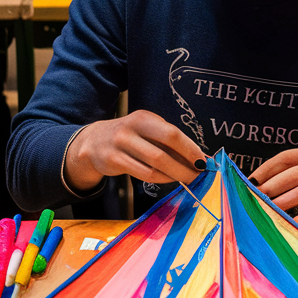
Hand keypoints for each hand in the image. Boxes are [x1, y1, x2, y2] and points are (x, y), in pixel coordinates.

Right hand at [64, 108, 205, 193]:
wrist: (93, 142)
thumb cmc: (129, 136)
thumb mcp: (147, 131)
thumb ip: (169, 141)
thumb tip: (199, 156)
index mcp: (144, 118)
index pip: (172, 133)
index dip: (190, 148)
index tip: (204, 160)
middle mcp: (131, 129)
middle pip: (164, 149)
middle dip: (185, 164)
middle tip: (199, 174)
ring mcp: (120, 145)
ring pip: (155, 165)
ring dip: (176, 174)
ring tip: (188, 178)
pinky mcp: (114, 161)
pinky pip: (144, 174)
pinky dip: (162, 178)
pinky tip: (170, 179)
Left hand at [250, 148, 297, 225]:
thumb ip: (285, 172)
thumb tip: (255, 182)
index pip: (286, 158)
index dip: (267, 169)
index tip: (251, 180)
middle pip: (294, 175)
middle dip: (272, 186)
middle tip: (256, 196)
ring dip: (282, 202)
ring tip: (266, 209)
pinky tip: (287, 223)